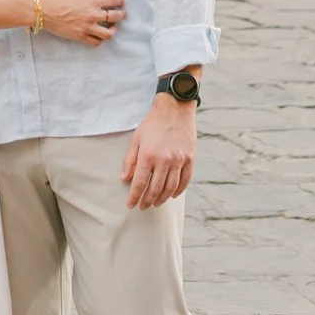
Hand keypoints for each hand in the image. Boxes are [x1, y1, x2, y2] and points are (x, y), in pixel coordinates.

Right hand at [36, 0, 124, 46]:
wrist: (43, 9)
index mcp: (93, 1)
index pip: (114, 2)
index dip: (120, 1)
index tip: (122, 2)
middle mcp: (93, 15)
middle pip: (115, 17)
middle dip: (122, 15)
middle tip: (123, 14)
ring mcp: (88, 27)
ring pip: (109, 34)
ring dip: (114, 30)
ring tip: (113, 27)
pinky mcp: (80, 36)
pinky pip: (95, 42)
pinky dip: (100, 40)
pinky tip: (100, 36)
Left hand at [121, 92, 196, 208]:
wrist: (175, 108)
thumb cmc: (152, 123)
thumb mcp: (136, 138)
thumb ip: (130, 160)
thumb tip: (125, 178)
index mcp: (148, 155)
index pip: (140, 183)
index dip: (134, 196)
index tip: (131, 205)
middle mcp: (164, 160)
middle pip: (155, 189)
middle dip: (147, 201)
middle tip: (143, 206)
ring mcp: (179, 160)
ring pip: (170, 188)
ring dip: (162, 199)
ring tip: (155, 203)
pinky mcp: (190, 158)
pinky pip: (185, 180)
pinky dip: (178, 190)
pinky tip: (172, 195)